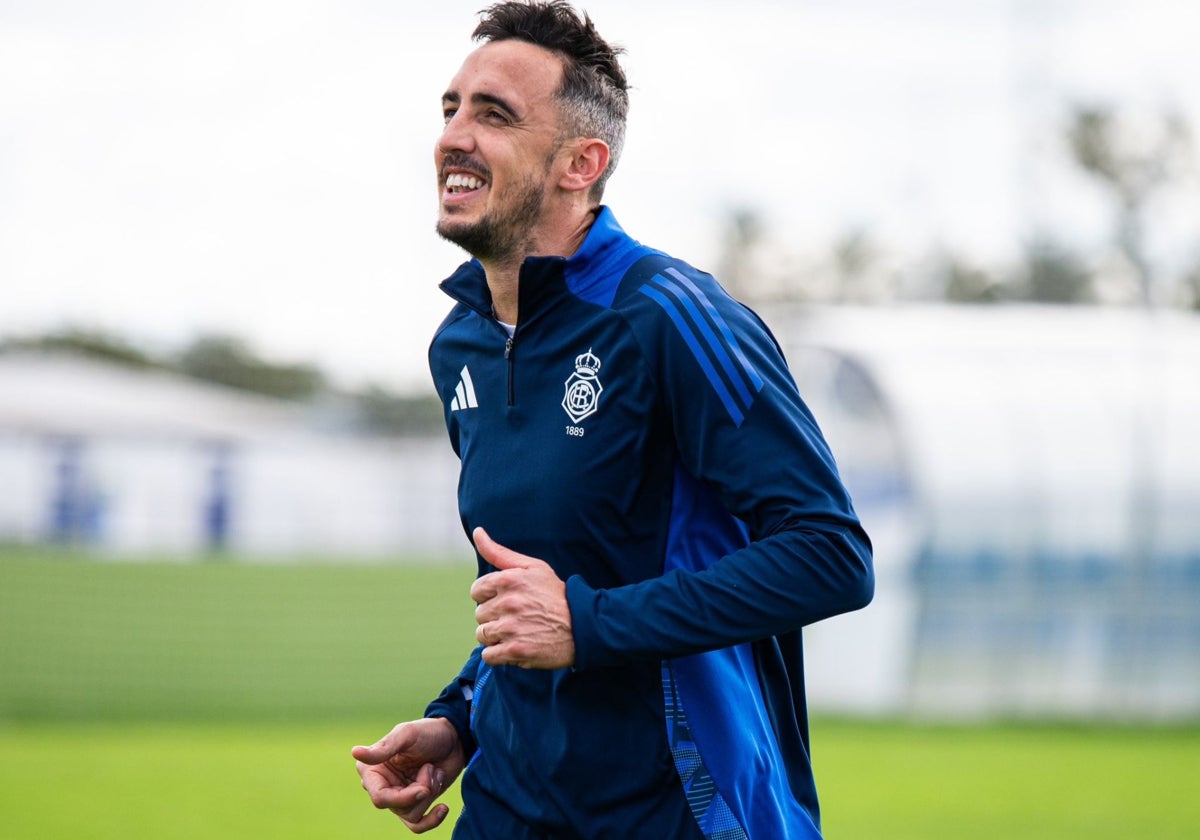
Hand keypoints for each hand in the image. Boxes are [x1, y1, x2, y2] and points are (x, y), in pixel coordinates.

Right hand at [351, 717, 464, 832]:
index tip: (424, 788)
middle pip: (397, 807)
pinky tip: (443, 808)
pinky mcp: (416, 803)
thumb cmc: (427, 732)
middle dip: (420, 791)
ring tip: (435, 770)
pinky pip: (417, 824)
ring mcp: (400, 796)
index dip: (403, 798)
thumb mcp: (406, 735)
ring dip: (430, 792)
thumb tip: (355, 752)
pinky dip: (431, 820)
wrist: (454, 737)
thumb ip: (383, 748)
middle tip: (431, 768)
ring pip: (411, 815)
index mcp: (373, 770)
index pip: (380, 797)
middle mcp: (383, 785)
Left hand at [470, 527, 574, 668]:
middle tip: (518, 616)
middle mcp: (508, 603)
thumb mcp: (533, 567)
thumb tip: (478, 531)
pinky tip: (515, 646)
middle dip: (495, 616)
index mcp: (509, 580)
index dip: (490, 596)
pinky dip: (498, 654)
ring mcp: (511, 628)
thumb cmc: (556, 594)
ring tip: (517, 631)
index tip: (507, 600)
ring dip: (496, 636)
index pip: (477, 591)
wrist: (583, 625)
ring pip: (482, 635)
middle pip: (480, 614)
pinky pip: (489, 655)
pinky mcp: (516, 650)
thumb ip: (500, 552)